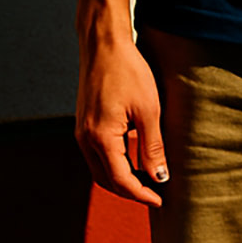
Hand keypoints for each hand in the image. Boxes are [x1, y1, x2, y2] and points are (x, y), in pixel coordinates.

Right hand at [75, 30, 166, 206]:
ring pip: (100, 169)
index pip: (120, 180)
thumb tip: (159, 177)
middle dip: (130, 191)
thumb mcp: (148, 110)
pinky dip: (114, 163)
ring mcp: (81, 131)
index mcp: (100, 137)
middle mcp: (85, 139)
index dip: (141, 194)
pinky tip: (133, 157)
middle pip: (106, 180)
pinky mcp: (83, 123)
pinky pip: (97, 154)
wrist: (103, 43)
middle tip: (154, 193)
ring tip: (147, 178)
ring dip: (121, 179)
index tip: (160, 199)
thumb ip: (152, 147)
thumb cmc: (128, 71)